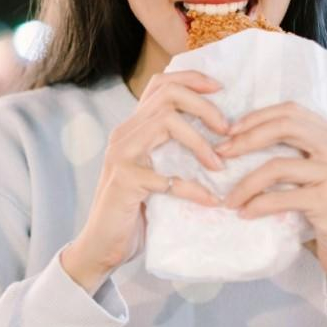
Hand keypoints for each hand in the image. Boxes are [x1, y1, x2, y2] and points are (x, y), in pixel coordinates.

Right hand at [61, 70, 228, 294]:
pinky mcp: (125, 181)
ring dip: (200, 142)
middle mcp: (124, 134)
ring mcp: (121, 155)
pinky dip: (194, 189)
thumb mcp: (154, 171)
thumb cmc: (133, 211)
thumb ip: (171, 151)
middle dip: (204, 106)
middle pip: (167, 96)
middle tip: (227, 129)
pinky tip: (210, 201)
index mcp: (133, 128)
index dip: (191, 79)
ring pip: (166, 122)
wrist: (99, 247)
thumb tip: (220, 138)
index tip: (221, 89)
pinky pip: (167, 178)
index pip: (160, 84)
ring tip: (219, 164)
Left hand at [217, 101, 326, 301]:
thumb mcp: (314, 174)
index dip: (258, 117)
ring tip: (229, 198)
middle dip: (247, 139)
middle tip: (221, 153)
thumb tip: (240, 134)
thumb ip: (295, 151)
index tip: (230, 131)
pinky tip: (244, 212)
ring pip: (279, 165)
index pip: (293, 111)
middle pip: (286, 127)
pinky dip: (257, 204)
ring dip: (245, 183)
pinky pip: (281, 197)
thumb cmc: (324, 211)